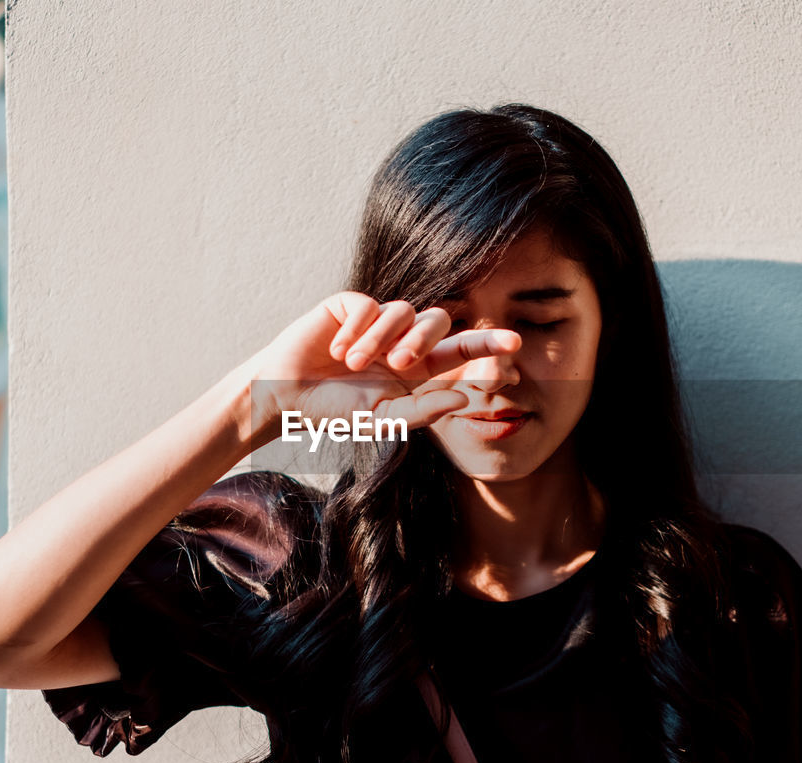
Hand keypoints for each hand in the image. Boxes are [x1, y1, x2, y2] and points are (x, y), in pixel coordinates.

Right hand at [248, 291, 520, 437]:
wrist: (284, 396)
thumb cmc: (334, 411)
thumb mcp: (381, 419)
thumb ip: (422, 411)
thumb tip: (463, 396)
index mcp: (416, 369)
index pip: (459, 351)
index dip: (487, 345)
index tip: (516, 342)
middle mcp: (401, 340)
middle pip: (438, 322)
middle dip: (424, 339)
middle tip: (402, 361)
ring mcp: (376, 321)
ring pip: (404, 311)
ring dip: (381, 338)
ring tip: (352, 363)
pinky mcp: (349, 306)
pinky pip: (369, 304)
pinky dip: (357, 328)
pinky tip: (337, 348)